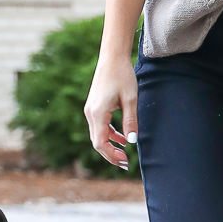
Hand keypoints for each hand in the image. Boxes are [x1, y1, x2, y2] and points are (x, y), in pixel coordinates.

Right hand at [84, 52, 138, 170]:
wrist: (112, 57)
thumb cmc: (122, 76)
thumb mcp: (130, 99)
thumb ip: (130, 121)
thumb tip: (132, 142)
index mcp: (97, 113)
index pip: (100, 143)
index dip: (112, 155)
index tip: (125, 161)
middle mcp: (90, 113)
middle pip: (97, 142)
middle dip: (110, 154)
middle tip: (126, 164)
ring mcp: (90, 110)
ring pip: (98, 135)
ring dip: (110, 145)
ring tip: (124, 154)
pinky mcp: (94, 106)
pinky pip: (99, 126)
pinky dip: (109, 134)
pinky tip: (121, 138)